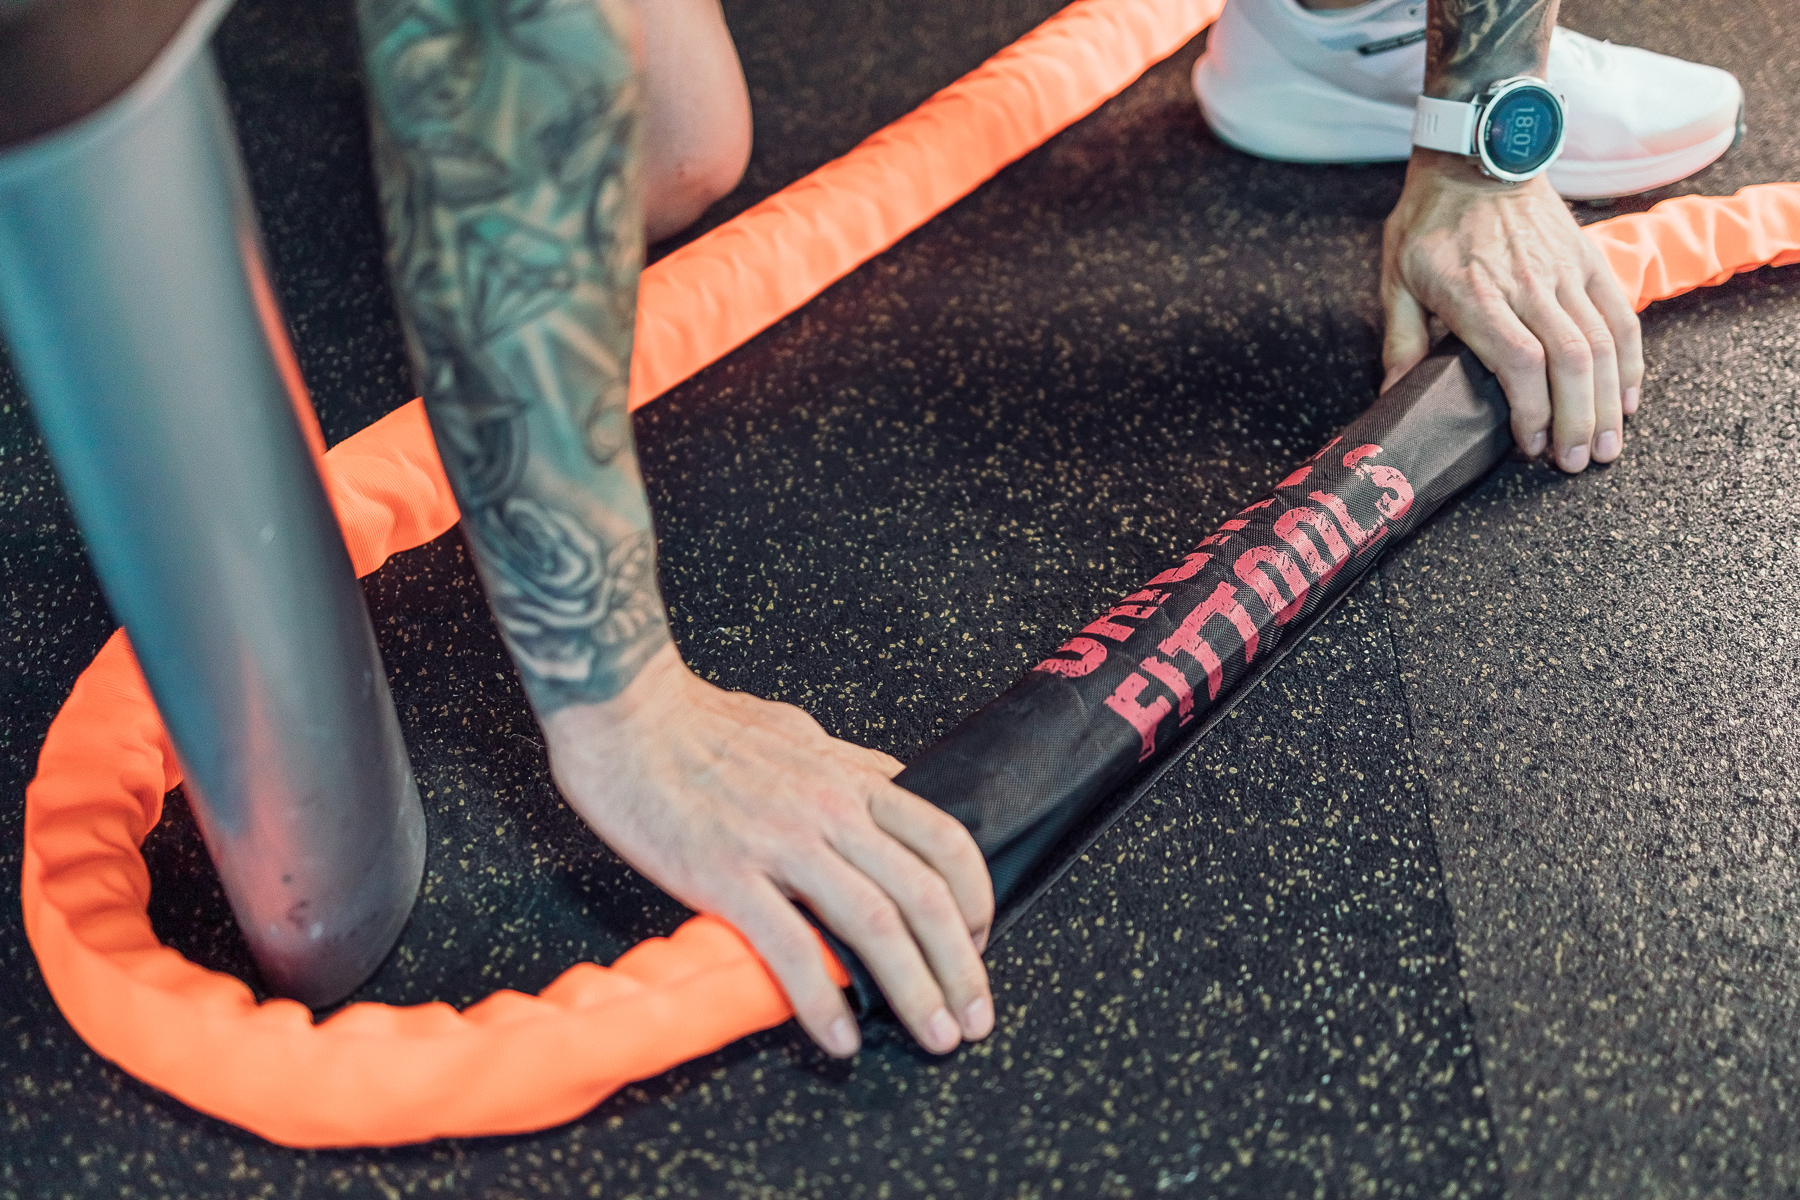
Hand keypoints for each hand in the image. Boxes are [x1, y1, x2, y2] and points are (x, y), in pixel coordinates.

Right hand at [540, 644, 994, 1057]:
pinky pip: (791, 948)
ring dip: (915, 991)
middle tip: (974, 1017)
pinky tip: (840, 1038)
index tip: (979, 942)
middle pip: (924, 895)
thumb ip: (845, 766)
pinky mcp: (726, 876)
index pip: (944, 841)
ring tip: (935, 1037)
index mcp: (847, 780)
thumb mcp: (797, 731)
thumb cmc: (698, 721)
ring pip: (875, 925)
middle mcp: (829, 811)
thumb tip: (883, 786)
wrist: (624, 711)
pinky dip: (824, 1001)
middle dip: (962, 966)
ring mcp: (781, 844)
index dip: (976, 899)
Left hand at [1380, 149, 1644, 471]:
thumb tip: (1392, 396)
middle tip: (1576, 463)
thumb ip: (1400, 340)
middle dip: (1578, 421)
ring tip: (1608, 446)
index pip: (1520, 361)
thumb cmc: (1429, 218)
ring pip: (1604, 344)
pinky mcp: (1590, 261)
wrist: (1479, 152)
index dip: (1532, 411)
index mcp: (1476, 293)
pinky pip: (1622, 316)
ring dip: (1611, 402)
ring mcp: (1565, 271)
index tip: (1528, 447)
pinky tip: (1629, 398)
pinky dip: (1632, 362)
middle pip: (1571, 362)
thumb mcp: (1395, 278)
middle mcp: (1528, 284)